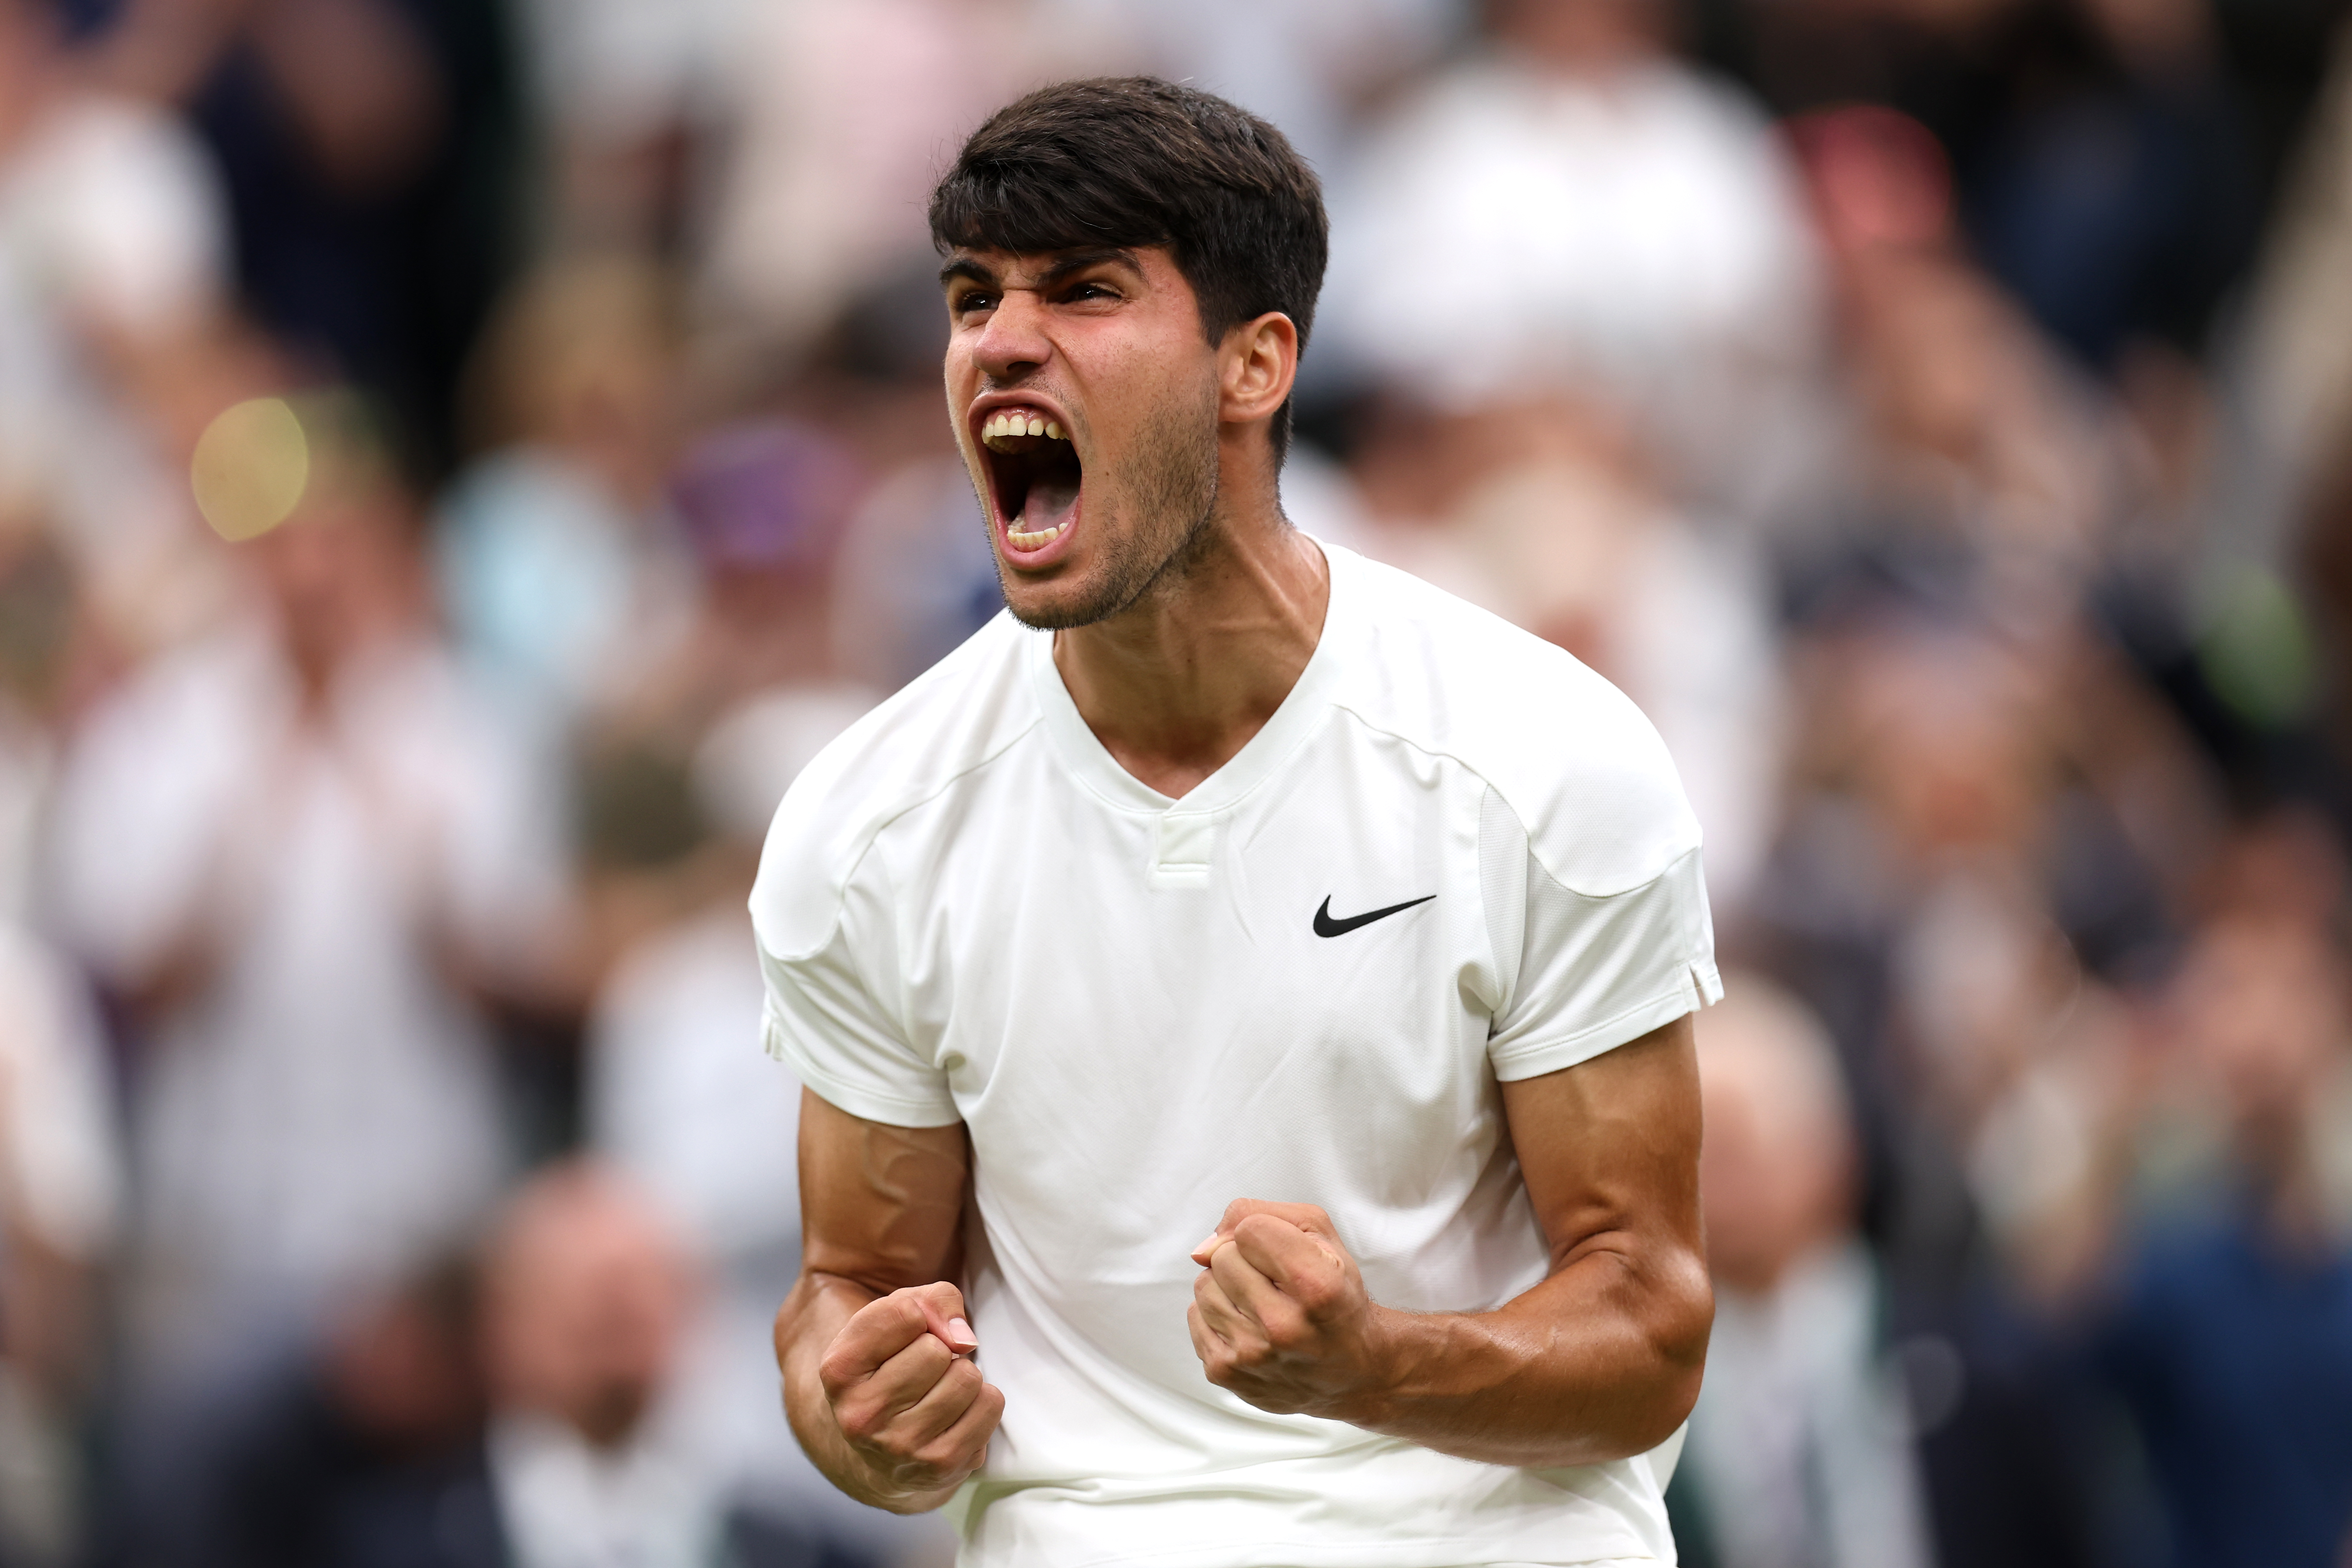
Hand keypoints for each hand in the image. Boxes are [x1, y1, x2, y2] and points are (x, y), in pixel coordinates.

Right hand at [817, 1281, 1002, 1504]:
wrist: (883, 1449)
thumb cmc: (892, 1366)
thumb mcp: (895, 1319)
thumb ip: (931, 1300)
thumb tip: (962, 1339)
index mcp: (838, 1370)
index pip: (904, 1313)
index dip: (917, 1315)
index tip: (906, 1335)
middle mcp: (861, 1415)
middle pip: (936, 1350)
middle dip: (940, 1350)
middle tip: (923, 1371)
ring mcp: (900, 1446)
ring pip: (967, 1377)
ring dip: (961, 1376)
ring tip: (937, 1392)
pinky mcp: (940, 1465)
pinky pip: (990, 1404)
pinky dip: (982, 1401)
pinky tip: (955, 1414)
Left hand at [1186, 1199, 1390, 1420]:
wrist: (1352, 1370)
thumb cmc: (1336, 1297)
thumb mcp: (1321, 1238)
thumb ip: (1263, 1214)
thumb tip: (1205, 1248)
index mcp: (1316, 1287)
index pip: (1250, 1229)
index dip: (1263, 1233)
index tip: (1282, 1254)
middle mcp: (1282, 1325)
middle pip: (1223, 1257)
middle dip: (1245, 1260)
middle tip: (1275, 1282)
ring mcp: (1250, 1354)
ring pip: (1204, 1285)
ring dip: (1227, 1287)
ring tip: (1261, 1303)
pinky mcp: (1225, 1372)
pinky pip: (1195, 1316)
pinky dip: (1217, 1314)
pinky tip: (1248, 1325)